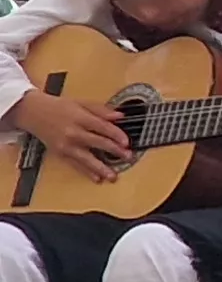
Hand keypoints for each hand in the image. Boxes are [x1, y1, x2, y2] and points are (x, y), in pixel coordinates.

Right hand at [9, 89, 129, 182]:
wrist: (32, 113)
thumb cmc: (58, 107)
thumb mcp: (81, 103)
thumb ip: (101, 110)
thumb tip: (119, 116)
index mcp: (80, 118)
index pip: (102, 127)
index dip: (116, 135)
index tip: (126, 142)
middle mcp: (73, 132)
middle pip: (97, 142)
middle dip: (114, 151)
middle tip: (128, 157)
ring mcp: (66, 145)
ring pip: (86, 158)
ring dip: (101, 168)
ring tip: (113, 175)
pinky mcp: (60, 153)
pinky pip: (75, 165)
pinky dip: (86, 172)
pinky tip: (96, 178)